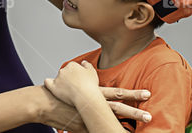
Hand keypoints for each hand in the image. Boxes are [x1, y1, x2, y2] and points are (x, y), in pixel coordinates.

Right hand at [36, 78, 152, 129]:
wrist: (42, 101)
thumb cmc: (57, 90)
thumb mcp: (74, 77)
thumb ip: (83, 74)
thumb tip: (88, 65)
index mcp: (94, 93)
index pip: (117, 92)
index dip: (132, 93)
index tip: (147, 93)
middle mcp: (94, 105)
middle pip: (118, 108)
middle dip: (135, 111)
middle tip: (149, 115)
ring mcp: (89, 117)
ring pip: (109, 122)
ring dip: (123, 128)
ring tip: (136, 132)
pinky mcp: (81, 127)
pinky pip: (96, 131)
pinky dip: (106, 132)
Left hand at [44, 61, 99, 105]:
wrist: (86, 97)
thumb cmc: (90, 86)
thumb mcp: (92, 72)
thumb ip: (87, 65)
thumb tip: (83, 62)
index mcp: (72, 65)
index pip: (71, 68)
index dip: (75, 75)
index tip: (78, 82)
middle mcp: (63, 70)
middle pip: (64, 73)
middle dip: (68, 79)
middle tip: (74, 88)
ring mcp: (58, 78)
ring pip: (57, 79)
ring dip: (60, 83)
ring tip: (67, 92)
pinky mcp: (53, 87)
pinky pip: (47, 83)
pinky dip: (48, 84)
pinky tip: (51, 87)